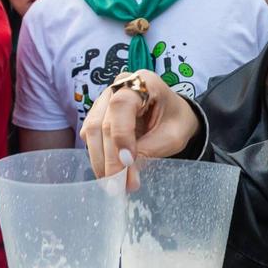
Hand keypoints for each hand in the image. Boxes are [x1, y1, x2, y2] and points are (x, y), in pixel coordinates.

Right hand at [82, 71, 198, 187]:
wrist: (174, 116)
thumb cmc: (176, 122)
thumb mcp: (172, 137)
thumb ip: (149, 151)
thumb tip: (125, 177)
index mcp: (143, 82)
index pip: (121, 106)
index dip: (121, 136)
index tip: (128, 163)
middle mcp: (119, 86)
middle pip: (102, 122)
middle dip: (110, 157)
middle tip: (118, 185)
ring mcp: (105, 99)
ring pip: (91, 130)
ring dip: (100, 160)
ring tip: (114, 184)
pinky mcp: (98, 115)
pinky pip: (90, 136)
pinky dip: (98, 157)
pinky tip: (110, 173)